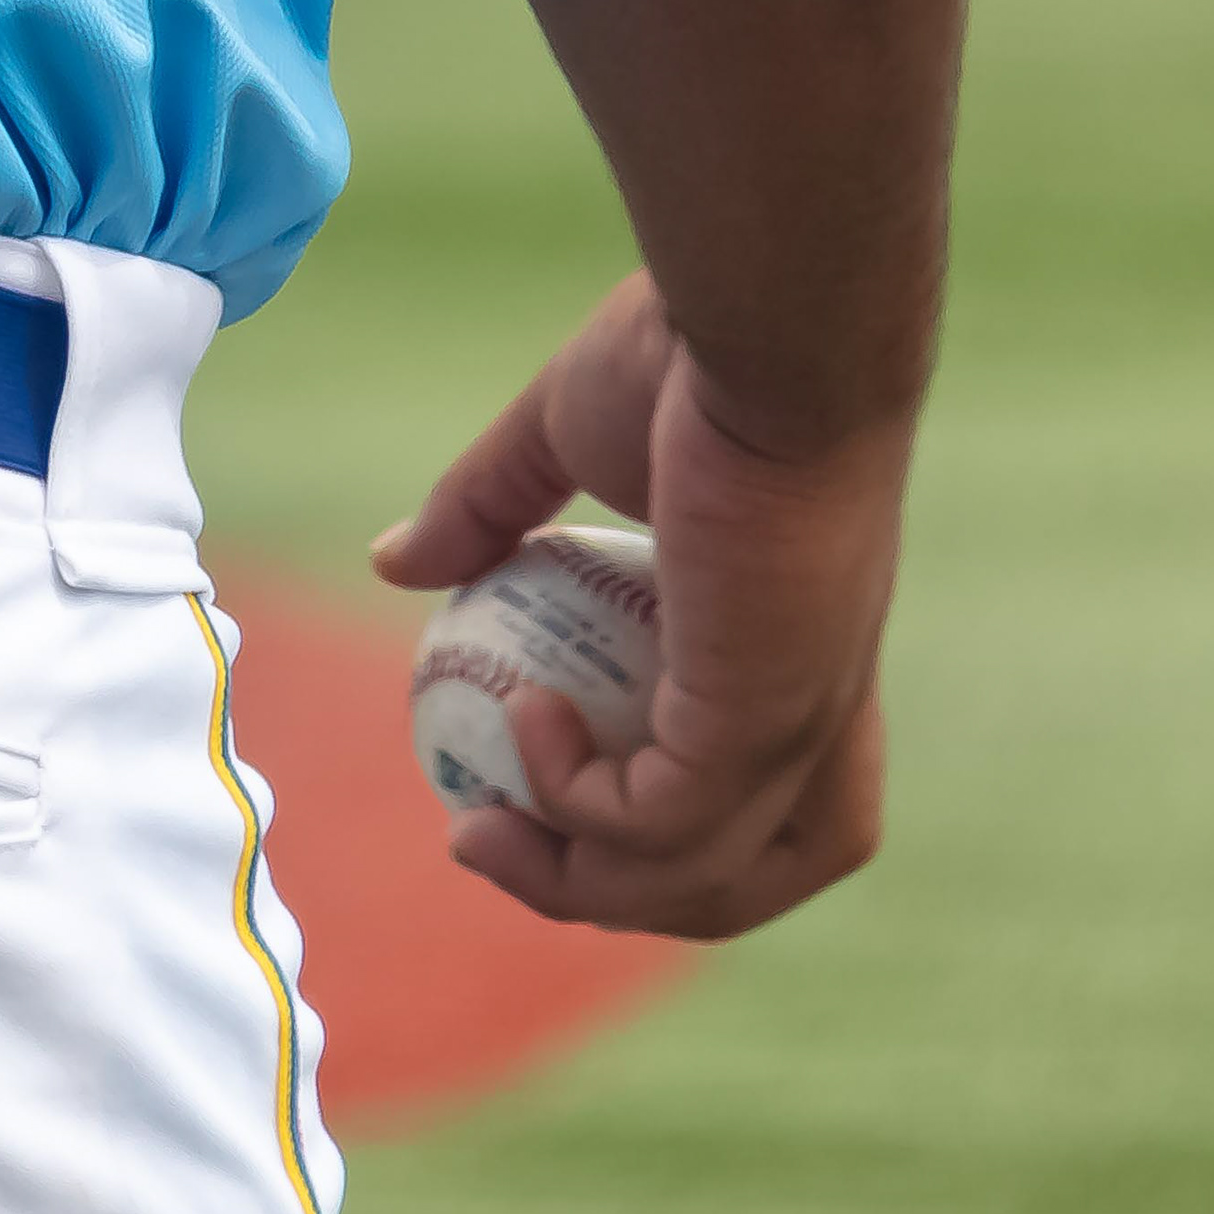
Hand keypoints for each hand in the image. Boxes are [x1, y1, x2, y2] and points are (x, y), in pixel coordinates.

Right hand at [373, 273, 908, 940]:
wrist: (765, 320)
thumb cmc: (690, 354)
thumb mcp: (567, 438)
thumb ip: (488, 507)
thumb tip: (395, 563)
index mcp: (797, 659)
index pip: (753, 812)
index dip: (645, 831)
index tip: (524, 796)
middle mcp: (818, 716)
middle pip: (737, 881)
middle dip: (608, 893)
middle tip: (485, 840)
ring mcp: (797, 725)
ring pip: (703, 880)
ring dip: (580, 879)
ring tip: (482, 825)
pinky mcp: (762, 718)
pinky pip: (665, 822)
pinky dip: (583, 805)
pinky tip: (526, 720)